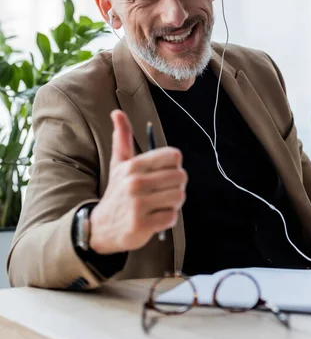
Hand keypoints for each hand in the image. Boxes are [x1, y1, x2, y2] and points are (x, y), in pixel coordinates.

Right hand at [89, 110, 186, 254]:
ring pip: (178, 197)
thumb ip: (122, 137)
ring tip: (161, 204)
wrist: (101, 227)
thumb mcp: (118, 163)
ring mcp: (138, 204)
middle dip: (177, 186)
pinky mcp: (142, 225)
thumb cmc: (117, 191)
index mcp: (133, 165)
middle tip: (164, 192)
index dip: (174, 166)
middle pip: (180, 176)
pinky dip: (168, 219)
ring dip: (174, 203)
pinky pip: (172, 217)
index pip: (174, 156)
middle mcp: (135, 182)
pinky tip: (155, 218)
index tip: (164, 174)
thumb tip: (117, 112)